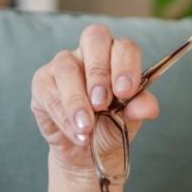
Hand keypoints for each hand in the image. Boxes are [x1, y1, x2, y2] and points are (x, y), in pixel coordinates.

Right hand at [31, 25, 159, 175]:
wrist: (87, 153)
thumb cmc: (110, 128)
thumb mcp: (129, 122)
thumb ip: (138, 110)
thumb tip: (148, 106)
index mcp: (116, 56)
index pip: (123, 47)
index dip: (125, 65)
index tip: (126, 92)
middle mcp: (90, 53)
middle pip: (94, 39)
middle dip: (99, 72)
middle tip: (102, 104)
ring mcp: (64, 64)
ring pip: (67, 69)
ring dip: (77, 100)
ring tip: (87, 127)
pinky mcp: (42, 82)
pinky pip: (49, 93)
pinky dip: (64, 117)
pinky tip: (77, 134)